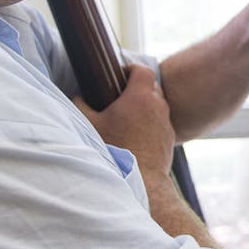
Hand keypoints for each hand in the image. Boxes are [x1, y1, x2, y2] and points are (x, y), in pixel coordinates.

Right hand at [74, 63, 174, 185]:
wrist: (141, 179)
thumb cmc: (115, 149)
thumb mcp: (91, 125)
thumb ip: (82, 106)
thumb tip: (78, 97)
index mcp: (140, 97)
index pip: (143, 70)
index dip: (132, 69)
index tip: (120, 75)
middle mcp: (158, 106)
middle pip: (152, 87)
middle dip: (138, 88)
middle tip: (121, 98)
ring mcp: (166, 123)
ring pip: (158, 106)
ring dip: (145, 107)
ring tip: (128, 118)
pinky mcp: (169, 139)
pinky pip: (161, 124)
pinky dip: (151, 124)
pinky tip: (136, 135)